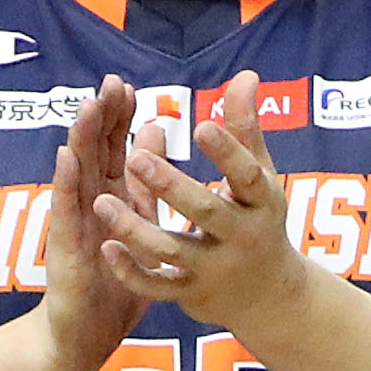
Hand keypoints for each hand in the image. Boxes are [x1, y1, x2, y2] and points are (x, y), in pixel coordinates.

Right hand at [32, 74, 148, 370]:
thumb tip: (155, 129)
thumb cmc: (113, 282)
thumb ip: (146, 181)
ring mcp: (74, 224)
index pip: (112, 148)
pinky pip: (66, 213)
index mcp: (111, 198)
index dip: (118, 118)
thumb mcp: (139, 225)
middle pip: (93, 152)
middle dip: (100, 117)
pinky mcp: (65, 249)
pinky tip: (66, 160)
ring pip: (77, 175)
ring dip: (80, 141)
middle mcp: (89, 204)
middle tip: (109, 83)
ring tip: (87, 107)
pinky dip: (65, 184)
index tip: (126, 86)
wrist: (86, 334)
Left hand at [98, 74, 317, 337]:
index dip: (228, 152)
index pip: (248, 175)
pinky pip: (156, 287)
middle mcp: (241, 238)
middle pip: (205, 212)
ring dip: (135, 228)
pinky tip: (105, 248)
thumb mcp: (260, 175)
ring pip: (171, 251)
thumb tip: (246, 74)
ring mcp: (213, 270)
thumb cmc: (259, 219)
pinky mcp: (189, 295)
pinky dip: (131, 271)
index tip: (201, 126)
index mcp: (262, 203)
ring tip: (101, 202)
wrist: (269, 296)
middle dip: (171, 186)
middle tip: (136, 157)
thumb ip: (246, 127)